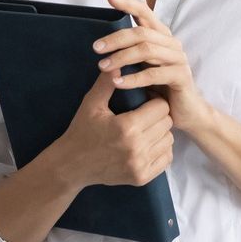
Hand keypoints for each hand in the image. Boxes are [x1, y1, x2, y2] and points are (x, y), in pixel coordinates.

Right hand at [52, 70, 174, 188]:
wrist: (72, 165)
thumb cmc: (81, 131)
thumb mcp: (91, 104)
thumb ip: (107, 83)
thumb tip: (118, 63)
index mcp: (126, 127)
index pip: (160, 107)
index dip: (153, 101)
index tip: (143, 102)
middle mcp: (136, 148)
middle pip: (166, 122)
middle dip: (157, 115)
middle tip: (144, 115)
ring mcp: (140, 165)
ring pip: (168, 140)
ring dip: (160, 133)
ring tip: (144, 130)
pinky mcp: (142, 178)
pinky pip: (166, 159)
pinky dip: (160, 150)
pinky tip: (145, 145)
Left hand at [96, 0, 216, 134]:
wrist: (186, 112)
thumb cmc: (160, 89)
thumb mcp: (143, 67)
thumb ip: (131, 53)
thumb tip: (102, 45)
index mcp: (162, 37)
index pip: (145, 12)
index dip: (128, 3)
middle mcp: (171, 44)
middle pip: (141, 32)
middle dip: (116, 38)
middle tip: (96, 48)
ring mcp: (178, 59)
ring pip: (146, 50)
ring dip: (121, 57)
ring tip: (103, 67)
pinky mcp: (181, 77)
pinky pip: (154, 74)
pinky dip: (133, 79)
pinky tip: (117, 83)